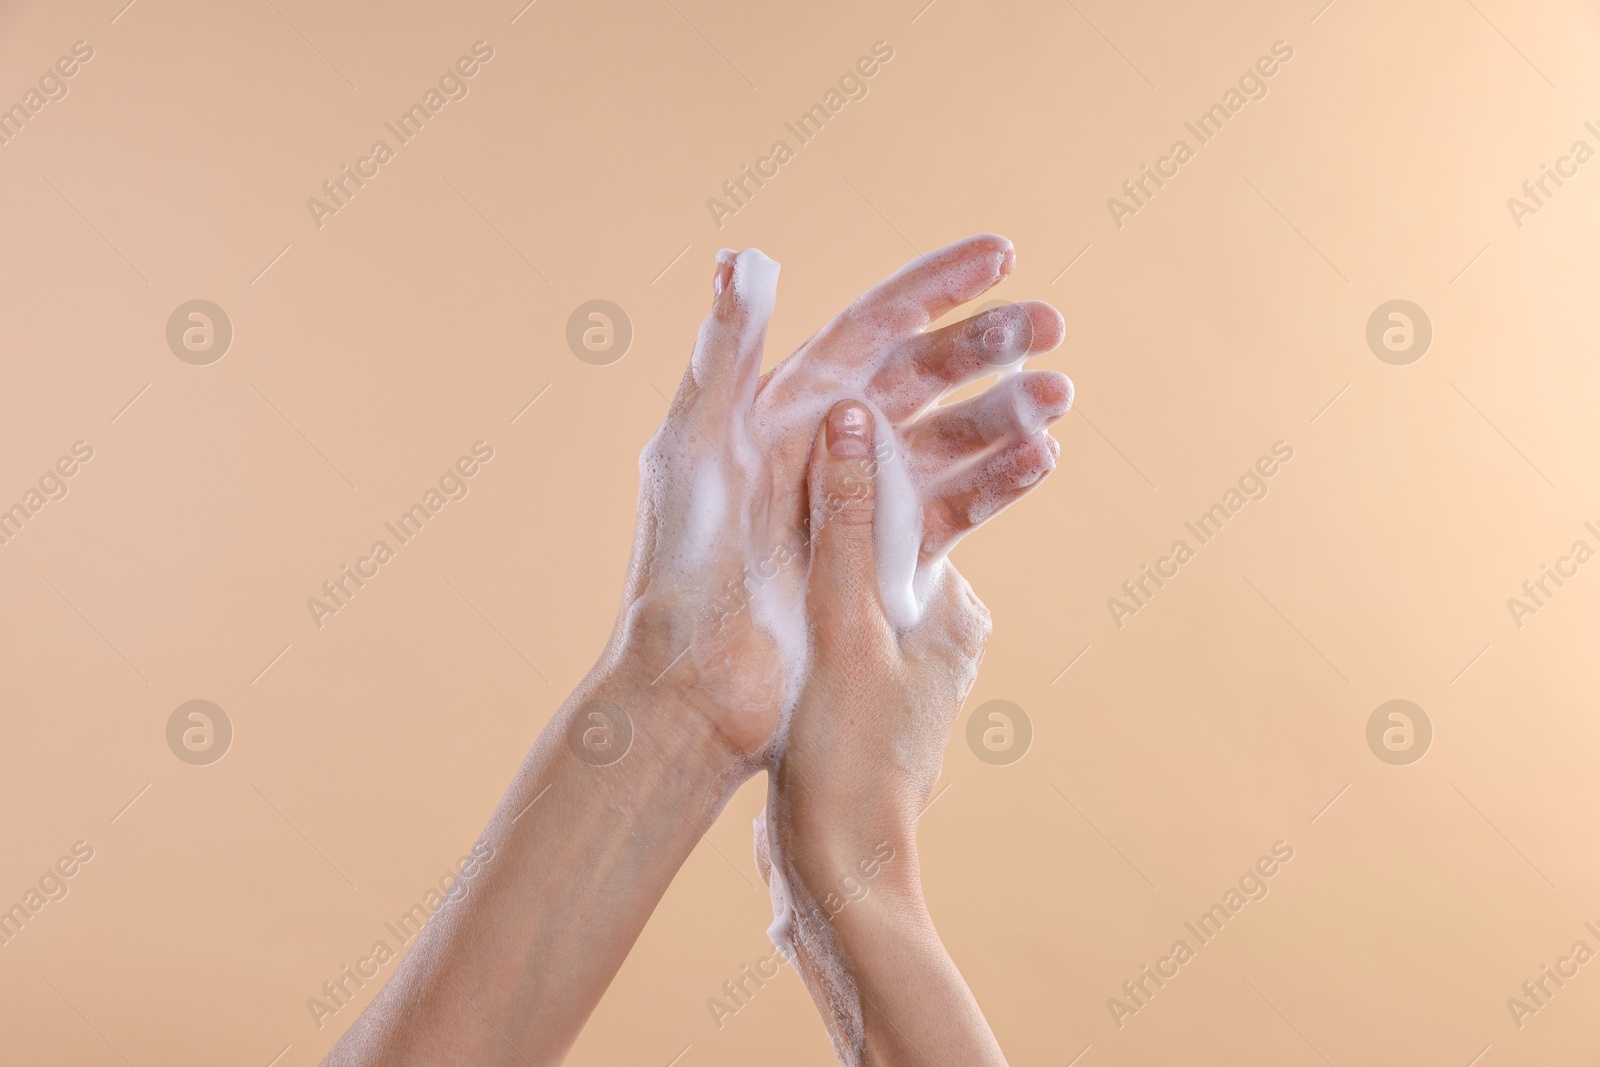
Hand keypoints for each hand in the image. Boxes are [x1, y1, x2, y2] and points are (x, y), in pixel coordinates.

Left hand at [609, 238, 1067, 768]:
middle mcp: (831, 442)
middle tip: (1052, 326)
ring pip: (950, 438)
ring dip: (1006, 412)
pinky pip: (954, 510)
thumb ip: (723, 354)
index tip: (1002, 253)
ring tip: (1059, 397)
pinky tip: (1039, 460)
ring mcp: (863, 501)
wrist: (695, 683)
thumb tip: (740, 256)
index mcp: (785, 403)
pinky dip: (997, 484)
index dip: (936, 285)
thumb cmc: (676, 563)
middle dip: (989, 345)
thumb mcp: (690, 448)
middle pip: (924, 375)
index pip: (872, 325)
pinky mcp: (886, 558)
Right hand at [755, 400, 1029, 1065]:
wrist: (836, 876)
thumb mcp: (844, 628)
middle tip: (756, 477)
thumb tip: (853, 418)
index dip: (853, 461)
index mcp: (952, 608)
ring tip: (741, 536)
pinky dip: (790, 612)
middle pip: (875, 540)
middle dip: (824, 509)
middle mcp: (937, 634)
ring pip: (843, 586)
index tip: (799, 426)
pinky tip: (745, 603)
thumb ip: (847, 524)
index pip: (910, 500)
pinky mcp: (858, 702)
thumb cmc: (851, 759)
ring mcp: (898, 671)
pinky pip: (822, 630)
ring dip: (799, 561)